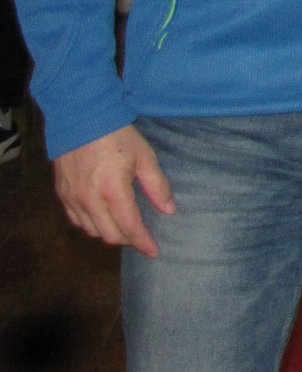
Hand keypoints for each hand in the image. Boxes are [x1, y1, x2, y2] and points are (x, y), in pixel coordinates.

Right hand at [52, 125, 173, 257]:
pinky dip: (91, 224)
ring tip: (125, 225)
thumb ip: (157, 186)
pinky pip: (76, 220)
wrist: (82, 120)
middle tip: (141, 235)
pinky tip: (103, 217)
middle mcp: (90, 200)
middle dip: (128, 239)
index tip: (154, 251)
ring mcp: (73, 199)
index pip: (130, 227)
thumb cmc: (118, 136)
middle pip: (110, 235)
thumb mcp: (145, 157)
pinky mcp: (62, 194)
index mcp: (113, 191)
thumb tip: (169, 210)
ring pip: (92, 231)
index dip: (143, 242)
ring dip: (109, 232)